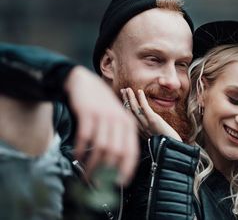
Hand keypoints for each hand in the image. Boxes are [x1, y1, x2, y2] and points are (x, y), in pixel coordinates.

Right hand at [64, 66, 138, 185]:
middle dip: (107, 171)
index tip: (120, 183)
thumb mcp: (116, 118)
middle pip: (116, 152)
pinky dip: (81, 150)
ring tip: (86, 174)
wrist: (84, 83)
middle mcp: (119, 120)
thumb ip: (119, 137)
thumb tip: (117, 164)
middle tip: (98, 182)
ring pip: (101, 147)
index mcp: (129, 124)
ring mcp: (104, 116)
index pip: (132, 151)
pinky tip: (77, 157)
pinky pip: (85, 137)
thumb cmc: (101, 106)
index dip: (127, 169)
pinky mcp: (88, 113)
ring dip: (92, 164)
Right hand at [121, 87, 181, 141]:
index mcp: (139, 131)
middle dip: (125, 100)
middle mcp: (140, 128)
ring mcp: (146, 124)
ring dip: (130, 98)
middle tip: (122, 90)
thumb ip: (147, 127)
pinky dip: (141, 99)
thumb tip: (146, 118)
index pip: (128, 117)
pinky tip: (140, 91)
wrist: (172, 147)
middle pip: (129, 111)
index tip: (123, 98)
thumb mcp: (153, 133)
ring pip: (134, 108)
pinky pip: (145, 108)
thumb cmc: (165, 140)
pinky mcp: (153, 120)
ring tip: (128, 89)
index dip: (124, 106)